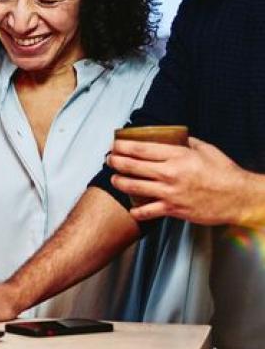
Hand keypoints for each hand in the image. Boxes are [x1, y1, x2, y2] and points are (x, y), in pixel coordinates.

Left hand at [108, 136, 264, 226]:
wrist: (239, 198)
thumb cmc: (224, 173)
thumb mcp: (205, 149)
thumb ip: (185, 142)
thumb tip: (173, 137)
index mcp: (177, 156)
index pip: (139, 148)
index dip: (121, 146)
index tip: (114, 145)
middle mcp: (170, 173)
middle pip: (130, 166)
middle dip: (114, 162)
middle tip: (109, 160)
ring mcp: (169, 192)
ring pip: (133, 187)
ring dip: (118, 182)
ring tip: (115, 179)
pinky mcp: (173, 209)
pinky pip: (147, 212)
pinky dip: (136, 211)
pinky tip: (132, 208)